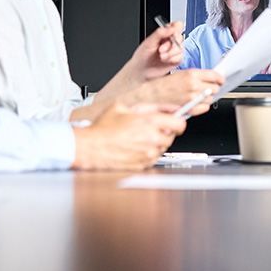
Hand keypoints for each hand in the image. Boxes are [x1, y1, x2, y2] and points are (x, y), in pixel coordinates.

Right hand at [71, 103, 186, 169]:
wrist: (90, 147)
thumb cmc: (103, 127)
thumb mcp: (125, 107)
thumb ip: (152, 106)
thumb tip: (171, 107)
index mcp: (150, 122)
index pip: (180, 124)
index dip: (177, 122)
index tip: (174, 122)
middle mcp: (152, 138)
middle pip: (172, 137)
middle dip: (164, 132)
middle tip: (150, 129)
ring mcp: (148, 153)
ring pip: (163, 148)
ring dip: (156, 143)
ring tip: (139, 138)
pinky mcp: (143, 164)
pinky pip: (154, 158)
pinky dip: (148, 153)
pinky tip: (135, 148)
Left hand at [124, 21, 185, 84]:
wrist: (141, 72)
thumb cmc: (142, 56)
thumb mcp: (148, 43)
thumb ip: (159, 33)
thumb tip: (170, 29)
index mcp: (164, 34)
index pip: (176, 26)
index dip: (176, 29)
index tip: (171, 34)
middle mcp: (170, 41)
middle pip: (180, 37)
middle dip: (170, 44)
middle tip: (161, 49)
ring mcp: (173, 51)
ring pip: (181, 47)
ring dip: (171, 53)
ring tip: (161, 56)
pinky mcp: (176, 60)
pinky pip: (180, 57)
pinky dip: (172, 59)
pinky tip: (165, 61)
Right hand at [127, 69, 224, 116]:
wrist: (151, 96)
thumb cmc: (163, 85)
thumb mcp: (181, 73)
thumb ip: (197, 76)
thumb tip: (211, 78)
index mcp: (192, 74)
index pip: (216, 76)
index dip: (219, 78)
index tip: (219, 79)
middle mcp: (194, 86)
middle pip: (215, 88)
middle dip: (212, 87)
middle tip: (206, 87)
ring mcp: (192, 98)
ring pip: (211, 98)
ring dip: (207, 97)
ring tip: (197, 95)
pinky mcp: (190, 108)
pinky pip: (205, 108)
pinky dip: (202, 106)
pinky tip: (195, 102)